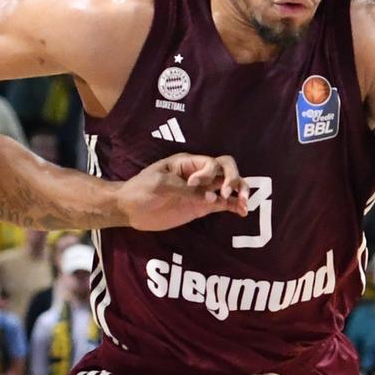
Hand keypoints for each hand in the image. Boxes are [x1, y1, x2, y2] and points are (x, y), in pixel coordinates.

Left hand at [118, 154, 249, 230]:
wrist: (129, 209)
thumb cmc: (141, 189)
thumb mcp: (160, 184)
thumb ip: (186, 189)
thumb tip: (213, 197)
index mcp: (188, 163)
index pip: (211, 162)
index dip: (209, 173)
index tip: (194, 185)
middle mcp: (199, 174)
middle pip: (226, 169)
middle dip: (233, 179)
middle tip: (228, 194)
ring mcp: (202, 191)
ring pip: (228, 186)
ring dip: (239, 191)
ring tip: (244, 204)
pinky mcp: (201, 207)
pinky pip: (223, 204)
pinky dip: (234, 206)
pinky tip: (243, 212)